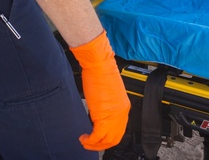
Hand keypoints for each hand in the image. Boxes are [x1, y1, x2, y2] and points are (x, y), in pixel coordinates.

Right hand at [70, 30, 129, 150]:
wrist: (98, 64)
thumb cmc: (101, 73)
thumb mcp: (108, 93)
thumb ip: (107, 106)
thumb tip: (100, 115)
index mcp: (124, 108)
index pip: (119, 130)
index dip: (108, 137)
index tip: (98, 138)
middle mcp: (122, 113)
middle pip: (115, 138)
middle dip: (102, 145)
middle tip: (90, 143)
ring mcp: (114, 116)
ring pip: (107, 140)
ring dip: (95, 144)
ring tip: (85, 141)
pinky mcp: (103, 116)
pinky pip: (98, 135)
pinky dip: (90, 140)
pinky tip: (83, 137)